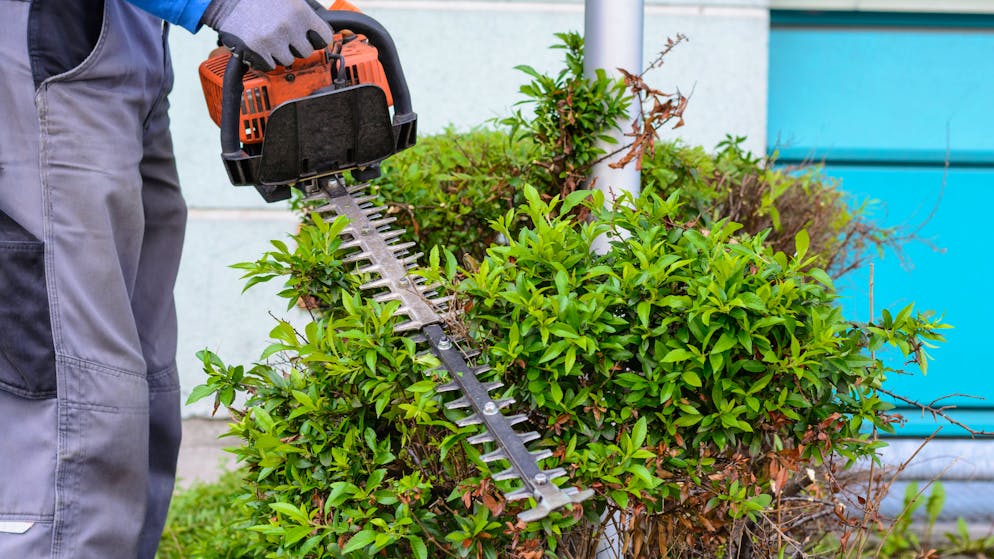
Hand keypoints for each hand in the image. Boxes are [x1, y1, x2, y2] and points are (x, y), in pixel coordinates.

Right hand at [201, 0, 333, 70]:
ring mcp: (272, 40)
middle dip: (296, 45)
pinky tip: (259, 44)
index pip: (323, 38)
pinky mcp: (256, 50)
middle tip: (284, 35)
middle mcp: (288, 27)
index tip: (310, 37)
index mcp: (300, 12)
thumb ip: (306, 11)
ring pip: (287, 60)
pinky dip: (265, 58)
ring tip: (269, 36)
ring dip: (279, 52)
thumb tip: (321, 30)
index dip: (316, 38)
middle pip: (305, 52)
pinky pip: (270, 65)